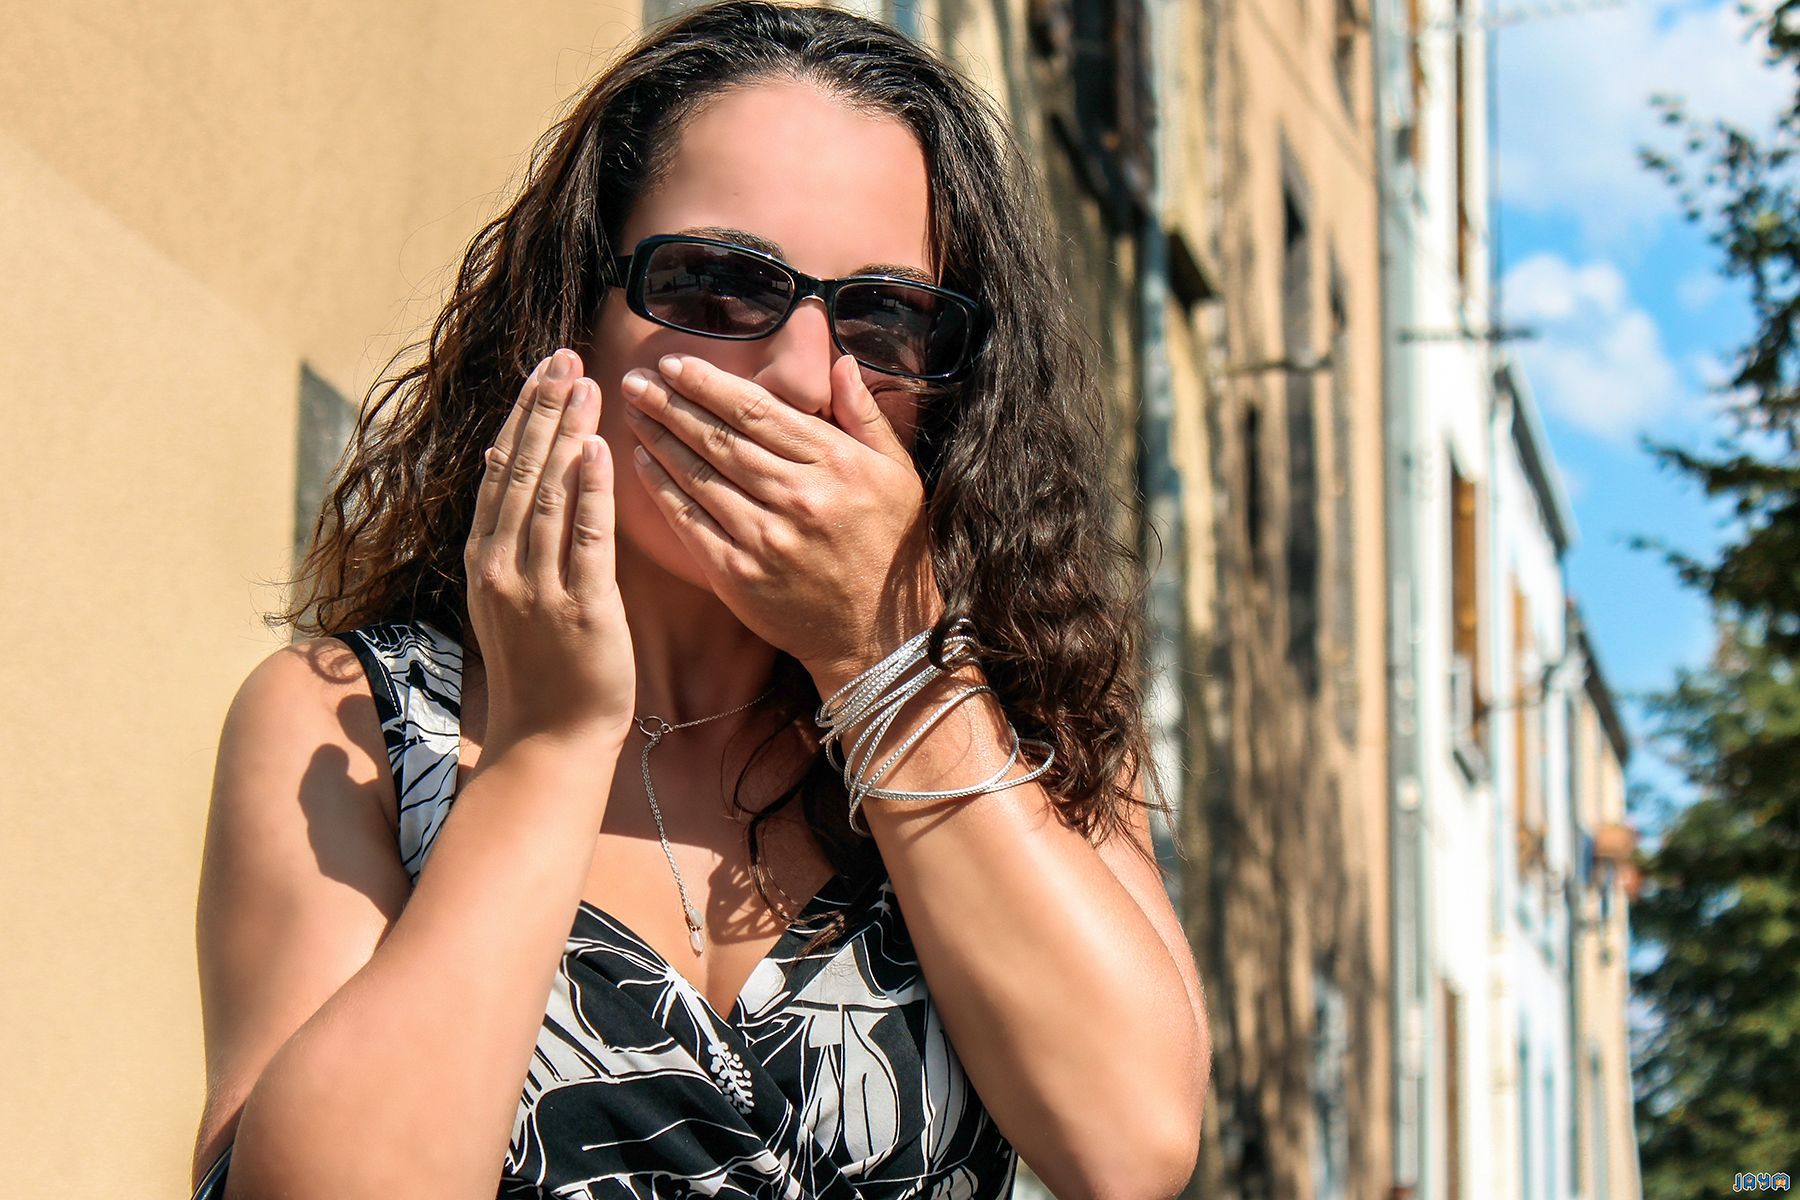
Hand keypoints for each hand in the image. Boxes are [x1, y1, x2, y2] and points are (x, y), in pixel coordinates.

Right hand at [465, 348, 636, 752]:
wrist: (549, 741)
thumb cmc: (542, 672)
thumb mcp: (512, 598)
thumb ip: (515, 541)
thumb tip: (520, 479)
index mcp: (483, 560)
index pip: (500, 472)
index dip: (520, 417)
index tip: (542, 372)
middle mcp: (500, 566)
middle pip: (520, 470)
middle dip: (543, 408)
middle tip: (565, 356)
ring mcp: (536, 587)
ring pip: (549, 493)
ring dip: (567, 433)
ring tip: (587, 383)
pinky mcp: (580, 608)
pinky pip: (585, 538)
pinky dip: (591, 490)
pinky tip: (600, 449)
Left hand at [620, 350, 943, 687]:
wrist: (876, 633)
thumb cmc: (889, 547)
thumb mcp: (898, 473)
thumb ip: (866, 415)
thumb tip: (840, 363)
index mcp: (835, 463)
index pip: (758, 411)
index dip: (710, 384)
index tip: (676, 364)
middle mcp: (797, 496)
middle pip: (720, 437)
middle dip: (672, 402)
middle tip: (637, 378)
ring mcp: (764, 537)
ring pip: (698, 474)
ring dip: (659, 437)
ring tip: (633, 409)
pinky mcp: (739, 574)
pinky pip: (689, 520)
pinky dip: (661, 488)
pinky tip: (641, 462)